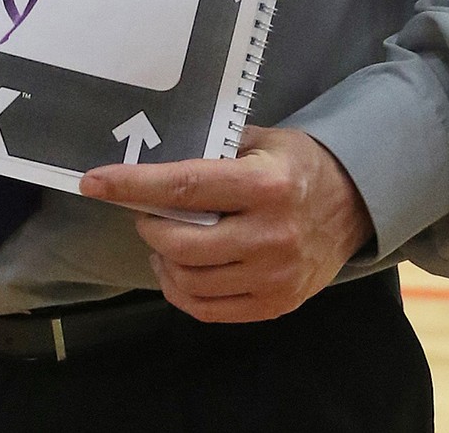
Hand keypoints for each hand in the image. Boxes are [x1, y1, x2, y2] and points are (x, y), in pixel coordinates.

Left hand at [81, 126, 373, 323]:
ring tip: (161, 238)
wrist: (354, 206)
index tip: (94, 181)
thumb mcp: (261, 139)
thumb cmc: (298, 164)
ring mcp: (274, 277)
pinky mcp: (275, 305)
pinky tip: (176, 266)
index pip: (184, 187)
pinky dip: (180, 289)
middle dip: (147, 224)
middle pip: (180, 242)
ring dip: (161, 258)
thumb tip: (152, 154)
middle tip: (143, 210)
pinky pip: (208, 309)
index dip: (132, 186)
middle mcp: (270, 235)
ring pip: (189, 280)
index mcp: (265, 186)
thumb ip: (212, 148)